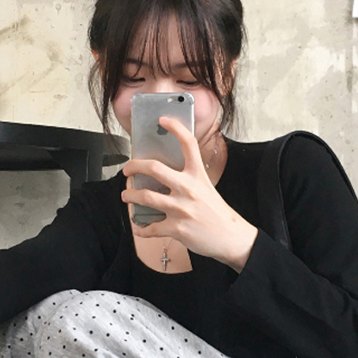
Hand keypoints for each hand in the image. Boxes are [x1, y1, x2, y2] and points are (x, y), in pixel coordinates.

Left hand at [121, 117, 257, 271]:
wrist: (231, 237)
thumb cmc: (218, 213)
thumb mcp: (207, 188)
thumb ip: (189, 180)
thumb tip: (164, 176)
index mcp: (198, 175)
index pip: (188, 143)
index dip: (175, 128)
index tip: (163, 120)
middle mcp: (188, 188)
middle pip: (154, 168)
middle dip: (134, 166)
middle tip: (127, 170)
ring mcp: (181, 209)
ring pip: (145, 197)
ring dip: (130, 196)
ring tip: (126, 195)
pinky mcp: (177, 228)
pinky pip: (150, 227)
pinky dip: (141, 228)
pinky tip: (138, 227)